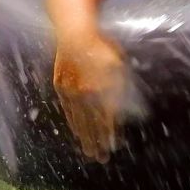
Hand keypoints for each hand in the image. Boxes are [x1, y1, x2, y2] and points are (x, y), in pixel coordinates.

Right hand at [53, 33, 125, 162]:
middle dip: (98, 141)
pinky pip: (68, 110)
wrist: (75, 31)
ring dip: (85, 137)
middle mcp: (84, 90)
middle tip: (102, 157)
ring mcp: (71, 90)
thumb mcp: (118, 61)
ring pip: (79, 118)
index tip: (114, 144)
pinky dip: (73, 122)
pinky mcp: (61, 87)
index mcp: (100, 84)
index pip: (107, 114)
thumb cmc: (102, 45)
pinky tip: (78, 133)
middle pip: (92, 122)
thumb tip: (129, 105)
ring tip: (90, 152)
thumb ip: (121, 84)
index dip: (110, 131)